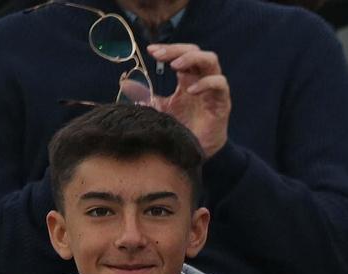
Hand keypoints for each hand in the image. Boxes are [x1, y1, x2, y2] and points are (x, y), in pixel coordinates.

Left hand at [148, 43, 229, 158]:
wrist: (194, 151)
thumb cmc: (181, 128)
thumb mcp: (159, 108)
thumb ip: (146, 95)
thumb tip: (125, 83)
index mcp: (188, 78)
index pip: (181, 54)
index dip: (168, 49)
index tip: (151, 51)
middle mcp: (201, 79)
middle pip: (195, 51)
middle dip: (177, 50)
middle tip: (160, 55)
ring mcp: (213, 89)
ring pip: (211, 60)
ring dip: (192, 58)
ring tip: (175, 66)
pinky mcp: (222, 103)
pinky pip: (220, 84)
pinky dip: (207, 83)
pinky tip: (190, 90)